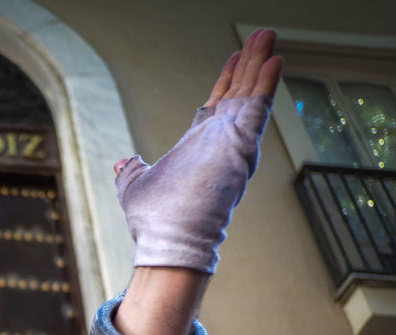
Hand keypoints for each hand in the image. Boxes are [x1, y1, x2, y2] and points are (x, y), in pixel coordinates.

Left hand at [114, 29, 282, 273]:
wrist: (167, 241)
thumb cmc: (153, 222)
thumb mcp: (134, 185)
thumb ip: (131, 169)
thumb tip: (122, 161)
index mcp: (198, 148)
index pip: (216, 106)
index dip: (225, 81)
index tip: (233, 58)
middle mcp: (219, 144)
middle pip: (237, 93)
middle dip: (248, 62)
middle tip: (261, 33)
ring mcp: (231, 145)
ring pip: (249, 95)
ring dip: (258, 63)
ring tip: (267, 34)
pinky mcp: (239, 148)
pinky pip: (256, 110)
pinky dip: (264, 84)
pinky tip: (273, 59)